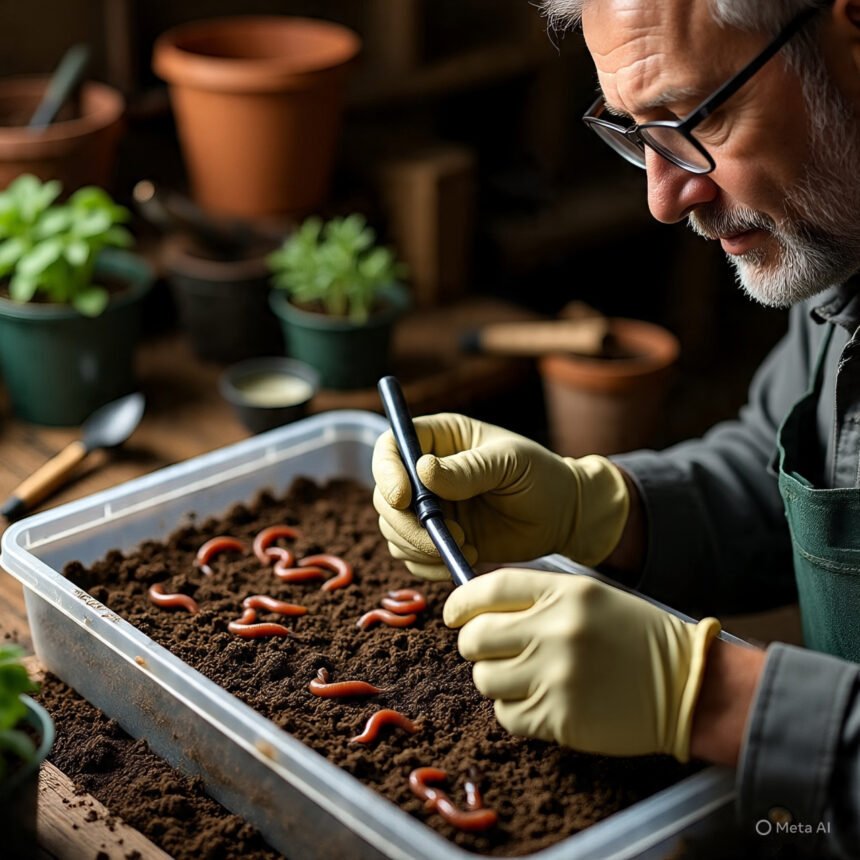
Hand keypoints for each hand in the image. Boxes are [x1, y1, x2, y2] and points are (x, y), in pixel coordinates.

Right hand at [372, 413, 628, 580]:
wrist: (564, 516)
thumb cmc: (541, 476)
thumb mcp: (508, 463)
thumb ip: (467, 469)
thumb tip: (422, 470)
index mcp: (439, 439)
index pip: (391, 448)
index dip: (386, 472)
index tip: (404, 499)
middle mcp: (426, 474)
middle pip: (385, 496)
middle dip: (406, 523)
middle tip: (445, 535)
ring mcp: (430, 509)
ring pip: (394, 531)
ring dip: (419, 547)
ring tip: (465, 545)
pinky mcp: (438, 540)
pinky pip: (412, 557)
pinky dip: (430, 565)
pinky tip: (466, 556)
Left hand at [443, 568, 720, 760]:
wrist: (687, 686)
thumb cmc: (634, 636)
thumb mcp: (589, 597)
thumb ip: (535, 597)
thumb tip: (477, 606)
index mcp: (565, 593)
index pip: (489, 589)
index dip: (461, 602)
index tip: (453, 614)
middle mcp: (556, 631)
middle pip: (476, 638)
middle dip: (473, 644)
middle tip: (488, 649)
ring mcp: (556, 677)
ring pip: (485, 679)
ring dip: (495, 678)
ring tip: (522, 676)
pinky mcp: (560, 718)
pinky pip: (507, 715)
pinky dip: (514, 709)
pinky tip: (540, 700)